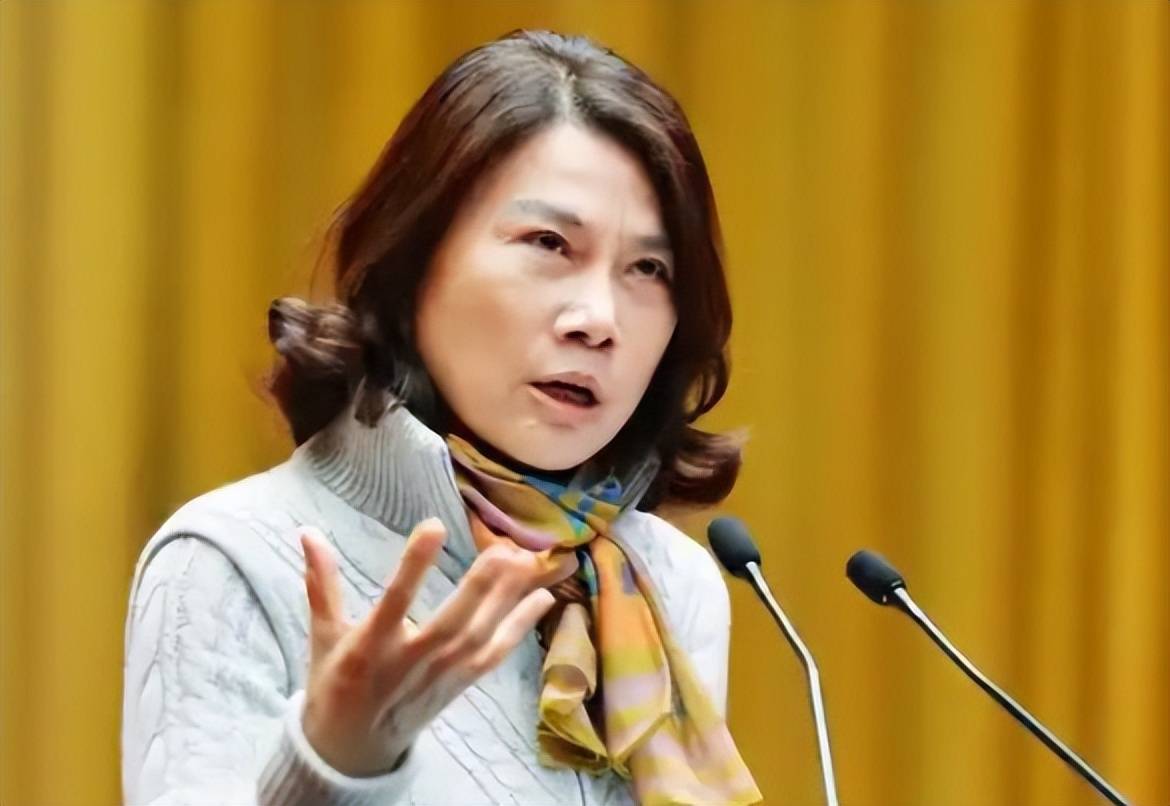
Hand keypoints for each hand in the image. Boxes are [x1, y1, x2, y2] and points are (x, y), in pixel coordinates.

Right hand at [298, 517, 574, 776]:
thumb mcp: (324, 634)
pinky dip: (520, 627)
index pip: (394, 601)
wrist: (352, 748)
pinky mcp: (460, 684)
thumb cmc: (335, 683)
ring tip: (527, 561)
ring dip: (506, 600)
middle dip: (479, 588)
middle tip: (504, 549)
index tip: (434, 526)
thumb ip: (322, 581)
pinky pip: (494, 655)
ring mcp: (440, 676)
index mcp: (370, 647)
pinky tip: (543, 597)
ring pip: (479, 637)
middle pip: (450, 624)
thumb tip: (308, 532)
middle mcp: (409, 663)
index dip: (413, 565)